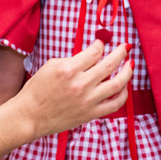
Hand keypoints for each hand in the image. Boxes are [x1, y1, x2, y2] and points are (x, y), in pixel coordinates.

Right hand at [14, 41, 131, 139]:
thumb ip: (74, 59)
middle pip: (110, 65)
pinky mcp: (90, 114)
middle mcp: (81, 84)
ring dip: (127, 72)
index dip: (101, 45)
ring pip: (117, 84)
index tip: (102, 43)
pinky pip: (114, 104)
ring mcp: (88, 101)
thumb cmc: (37, 90)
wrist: (30, 115)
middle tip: (125, 48)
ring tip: (130, 65)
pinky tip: (124, 87)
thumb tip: (92, 54)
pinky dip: (123, 95)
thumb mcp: (52, 66)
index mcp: (69, 69)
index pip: (95, 52)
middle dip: (121, 53)